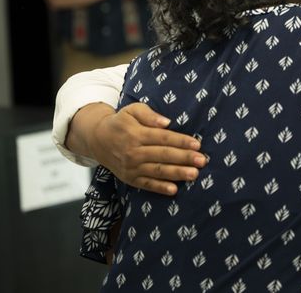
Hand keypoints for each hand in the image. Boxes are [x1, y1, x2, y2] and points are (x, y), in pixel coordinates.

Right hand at [89, 103, 207, 195]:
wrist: (97, 140)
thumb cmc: (121, 122)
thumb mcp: (132, 110)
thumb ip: (149, 114)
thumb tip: (166, 122)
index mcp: (137, 133)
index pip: (163, 138)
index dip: (181, 141)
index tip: (197, 144)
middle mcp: (134, 152)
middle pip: (163, 155)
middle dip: (184, 158)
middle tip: (202, 161)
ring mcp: (132, 167)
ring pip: (158, 171)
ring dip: (177, 173)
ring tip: (194, 174)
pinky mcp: (130, 179)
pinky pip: (147, 184)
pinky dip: (160, 188)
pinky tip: (174, 190)